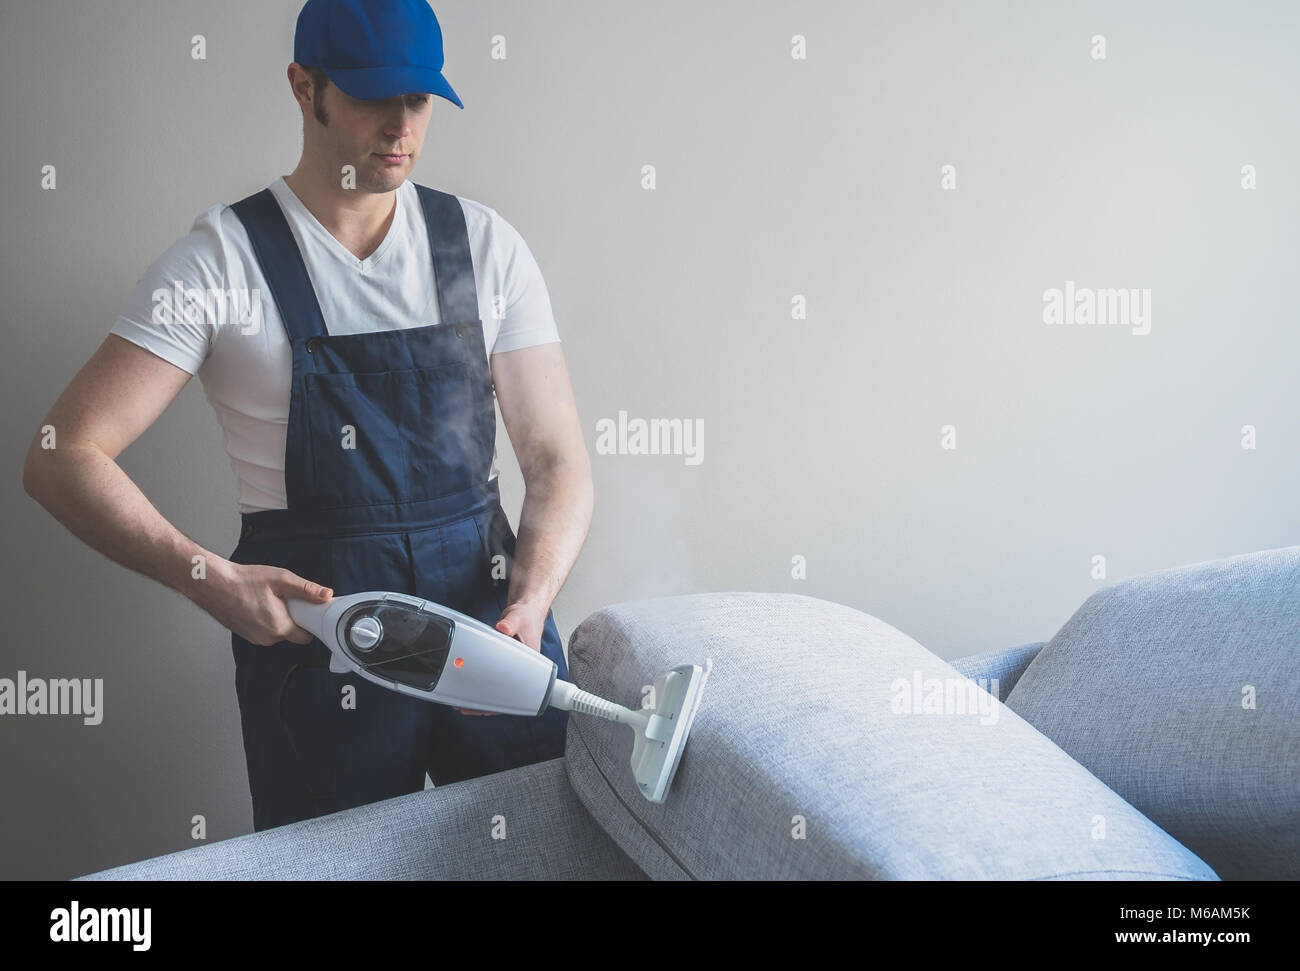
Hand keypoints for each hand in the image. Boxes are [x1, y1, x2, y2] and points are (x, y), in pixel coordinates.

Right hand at [192, 559, 331, 645]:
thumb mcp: (281, 579)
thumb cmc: (242, 581)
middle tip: (285, 599)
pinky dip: (265, 619)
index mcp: (279, 628)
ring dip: (278, 618)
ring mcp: (254, 638)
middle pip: (292, 633)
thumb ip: (306, 590)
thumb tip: (326, 595)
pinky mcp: (245, 634)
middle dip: (294, 618)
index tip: (309, 610)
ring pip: (277, 632)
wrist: (212, 584)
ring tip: (268, 599)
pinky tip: (258, 604)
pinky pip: (263, 630)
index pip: (306, 636)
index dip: (310, 622)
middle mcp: (266, 638)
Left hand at [456, 599, 547, 715]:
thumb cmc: (527, 616)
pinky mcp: (502, 659)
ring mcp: (510, 664)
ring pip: (497, 686)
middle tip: (467, 707)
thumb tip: (503, 628)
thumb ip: (510, 623)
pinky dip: (480, 681)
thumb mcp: (518, 618)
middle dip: (486, 703)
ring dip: (482, 695)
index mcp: (531, 661)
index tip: (488, 707)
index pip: (518, 688)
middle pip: (505, 692)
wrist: (525, 610)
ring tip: (464, 703)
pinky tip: (469, 686)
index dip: (503, 701)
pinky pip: (492, 674)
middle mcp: (520, 666)